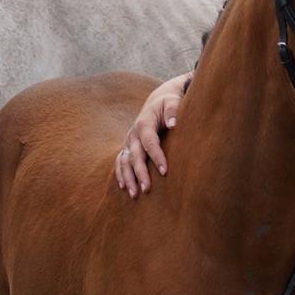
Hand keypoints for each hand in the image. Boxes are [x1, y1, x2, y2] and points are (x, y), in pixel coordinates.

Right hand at [115, 73, 189, 198]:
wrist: (158, 100)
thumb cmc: (169, 102)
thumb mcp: (173, 101)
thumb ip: (173, 111)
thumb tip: (173, 124)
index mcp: (145, 123)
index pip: (150, 142)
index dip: (156, 157)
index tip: (165, 171)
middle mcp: (134, 134)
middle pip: (135, 156)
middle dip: (140, 173)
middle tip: (147, 189)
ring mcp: (129, 141)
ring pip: (125, 161)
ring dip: (128, 178)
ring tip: (135, 195)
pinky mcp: (128, 146)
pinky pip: (121, 161)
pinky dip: (120, 174)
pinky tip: (124, 187)